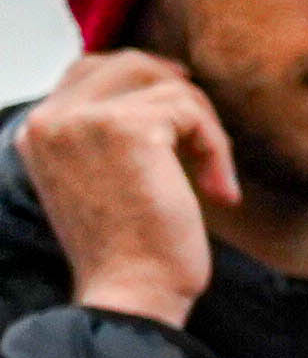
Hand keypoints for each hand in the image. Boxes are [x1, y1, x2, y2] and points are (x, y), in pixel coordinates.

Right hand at [18, 50, 235, 325]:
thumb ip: (108, 138)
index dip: (144, 76)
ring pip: (169, 87)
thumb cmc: (128, 253)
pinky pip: (192, 111)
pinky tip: (221, 193)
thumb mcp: (102, 183)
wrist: (131, 293)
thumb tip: (163, 88)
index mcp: (37, 131)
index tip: (186, 101)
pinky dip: (217, 149)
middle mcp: (50, 119)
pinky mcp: (127, 127)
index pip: (89, 69)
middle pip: (128, 64)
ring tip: (214, 182)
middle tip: (210, 135)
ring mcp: (83, 119)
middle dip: (181, 94)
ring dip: (206, 132)